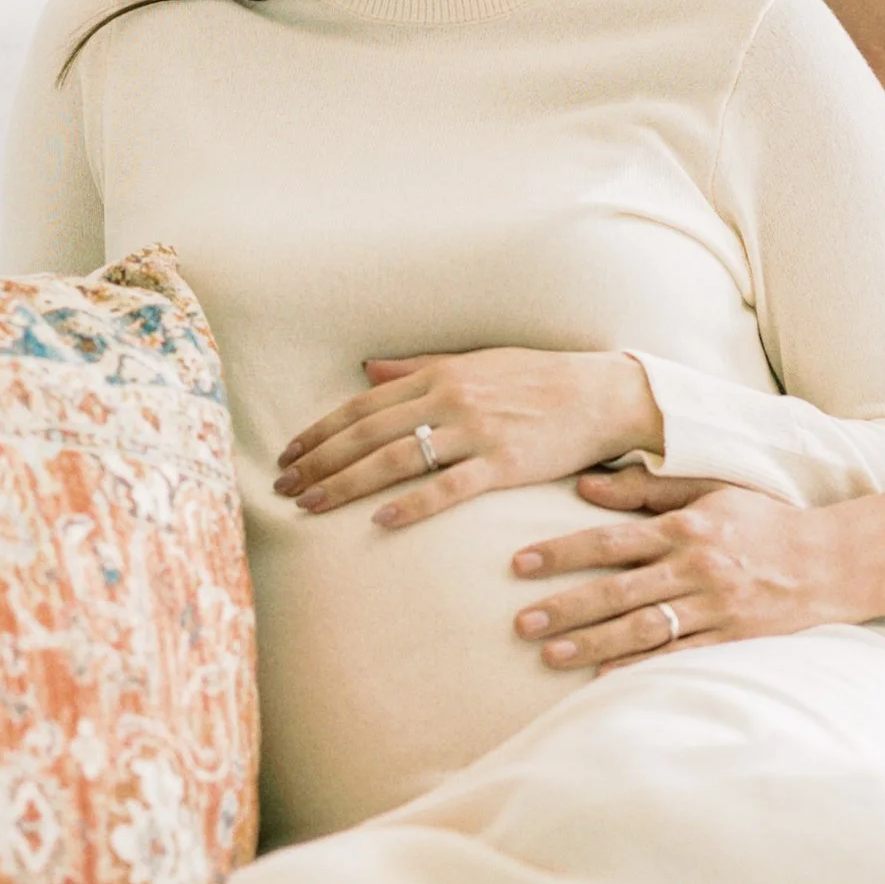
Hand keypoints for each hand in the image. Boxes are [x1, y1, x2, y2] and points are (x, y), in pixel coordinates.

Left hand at [275, 350, 660, 523]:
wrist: (601, 393)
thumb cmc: (538, 378)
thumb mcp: (475, 362)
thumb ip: (419, 367)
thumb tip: (368, 371)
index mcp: (440, 374)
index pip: (364, 406)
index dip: (321, 431)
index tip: (289, 455)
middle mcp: (450, 399)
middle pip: (368, 434)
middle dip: (320, 461)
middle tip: (283, 487)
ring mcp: (476, 432)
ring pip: (396, 459)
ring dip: (347, 484)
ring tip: (311, 505)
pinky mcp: (504, 464)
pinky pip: (449, 487)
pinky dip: (412, 504)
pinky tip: (381, 521)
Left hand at [509, 472, 880, 667]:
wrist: (832, 560)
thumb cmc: (764, 521)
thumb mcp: (711, 490)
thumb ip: (648, 489)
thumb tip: (586, 487)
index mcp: (687, 527)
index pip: (612, 539)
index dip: (563, 551)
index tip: (519, 564)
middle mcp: (696, 567)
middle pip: (619, 590)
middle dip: (566, 607)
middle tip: (520, 623)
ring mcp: (715, 607)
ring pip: (642, 629)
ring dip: (591, 644)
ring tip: (548, 656)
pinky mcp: (732, 640)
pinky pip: (677, 657)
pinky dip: (639, 669)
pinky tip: (603, 681)